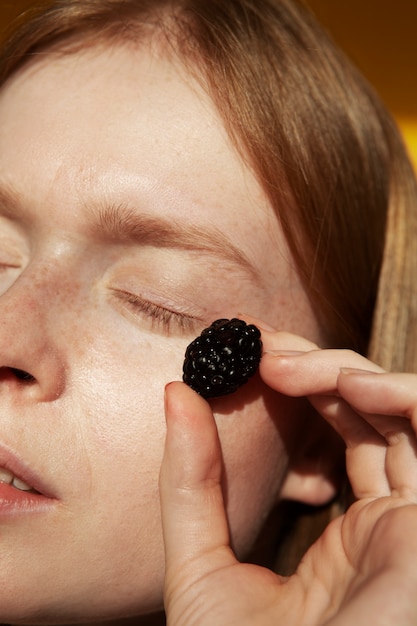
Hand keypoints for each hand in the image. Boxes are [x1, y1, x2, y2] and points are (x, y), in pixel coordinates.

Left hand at [159, 328, 416, 624]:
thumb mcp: (203, 568)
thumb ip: (190, 483)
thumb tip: (174, 395)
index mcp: (349, 533)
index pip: (337, 433)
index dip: (298, 384)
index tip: (246, 350)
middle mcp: (391, 520)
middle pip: (369, 415)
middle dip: (317, 366)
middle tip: (262, 346)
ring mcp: (415, 519)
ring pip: (402, 416)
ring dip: (350, 373)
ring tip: (289, 364)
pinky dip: (402, 398)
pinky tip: (351, 383)